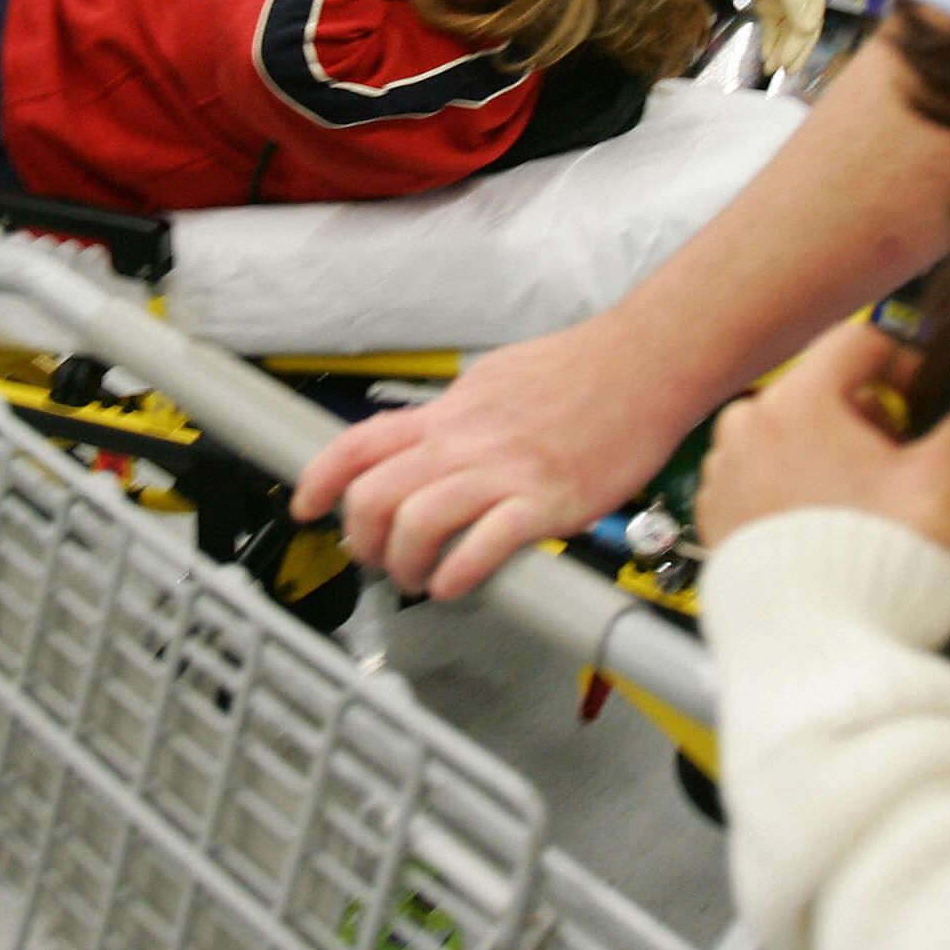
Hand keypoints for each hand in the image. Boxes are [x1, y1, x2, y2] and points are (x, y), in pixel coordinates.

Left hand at [293, 314, 714, 599]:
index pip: (360, 443)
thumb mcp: (495, 380)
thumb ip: (457, 414)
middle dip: (361, 539)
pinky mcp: (545, 501)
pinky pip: (484, 543)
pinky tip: (456, 585)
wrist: (642, 364)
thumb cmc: (580, 371)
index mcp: (449, 414)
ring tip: (420, 580)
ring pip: (416, 522)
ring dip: (406, 565)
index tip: (307, 507)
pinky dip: (459, 574)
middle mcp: (464, 442)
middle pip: (375, 494)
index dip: (320, 479)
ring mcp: (502, 472)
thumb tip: (431, 434)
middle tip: (376, 559)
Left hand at [698, 313, 949, 554]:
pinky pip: (760, 475)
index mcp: (796, 401)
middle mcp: (746, 426)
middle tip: (902, 465)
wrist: (821, 647)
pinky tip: (827, 525)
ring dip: (829, 453)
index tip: (929, 399)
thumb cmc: (881, 564)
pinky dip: (793, 487)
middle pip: (822, 389)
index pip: (860, 342)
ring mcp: (722, 471)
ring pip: (790, 433)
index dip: (907, 363)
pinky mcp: (714, 514)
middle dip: (869, 418)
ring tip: (864, 502)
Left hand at [727, 0, 829, 80]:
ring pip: (787, 32)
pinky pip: (773, 27)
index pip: (811, 24)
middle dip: (793, 53)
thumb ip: (797, 2)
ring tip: (770, 69)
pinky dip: (771, 41)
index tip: (787, 62)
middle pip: (802, 32)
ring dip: (780, 50)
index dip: (800, 45)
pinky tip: (767, 56)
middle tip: (784, 72)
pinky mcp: (771, 2)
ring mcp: (787, 1)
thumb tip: (808, 30)